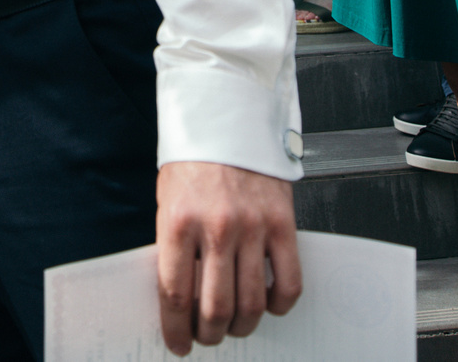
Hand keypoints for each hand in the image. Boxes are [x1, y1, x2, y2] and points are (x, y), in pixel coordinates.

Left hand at [155, 161, 301, 353]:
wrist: (227, 117)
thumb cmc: (194, 160)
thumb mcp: (169, 203)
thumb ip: (176, 249)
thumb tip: (182, 300)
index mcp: (178, 223)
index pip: (175, 294)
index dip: (177, 329)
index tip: (179, 343)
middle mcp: (216, 228)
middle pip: (215, 307)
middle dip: (210, 334)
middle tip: (208, 336)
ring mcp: (253, 227)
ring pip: (251, 303)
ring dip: (242, 326)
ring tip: (235, 326)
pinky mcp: (283, 223)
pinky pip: (289, 281)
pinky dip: (280, 305)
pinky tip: (269, 304)